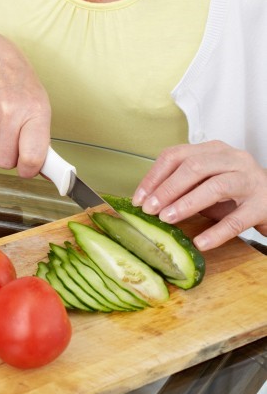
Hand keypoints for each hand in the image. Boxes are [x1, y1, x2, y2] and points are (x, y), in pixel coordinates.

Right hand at [0, 30, 50, 177]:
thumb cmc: (17, 85)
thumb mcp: (38, 105)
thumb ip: (41, 139)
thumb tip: (46, 172)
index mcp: (35, 112)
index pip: (32, 157)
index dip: (29, 169)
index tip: (28, 168)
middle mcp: (9, 112)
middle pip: (5, 161)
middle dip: (8, 156)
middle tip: (12, 138)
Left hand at [133, 141, 266, 250]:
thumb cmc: (233, 192)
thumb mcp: (204, 183)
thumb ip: (180, 186)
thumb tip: (145, 201)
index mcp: (213, 150)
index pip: (176, 155)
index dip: (154, 177)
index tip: (138, 198)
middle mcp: (233, 159)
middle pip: (194, 167)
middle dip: (167, 189)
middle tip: (149, 210)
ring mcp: (250, 180)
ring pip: (215, 187)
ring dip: (186, 204)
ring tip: (167, 219)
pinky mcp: (263, 205)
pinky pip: (237, 219)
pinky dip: (216, 232)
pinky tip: (200, 242)